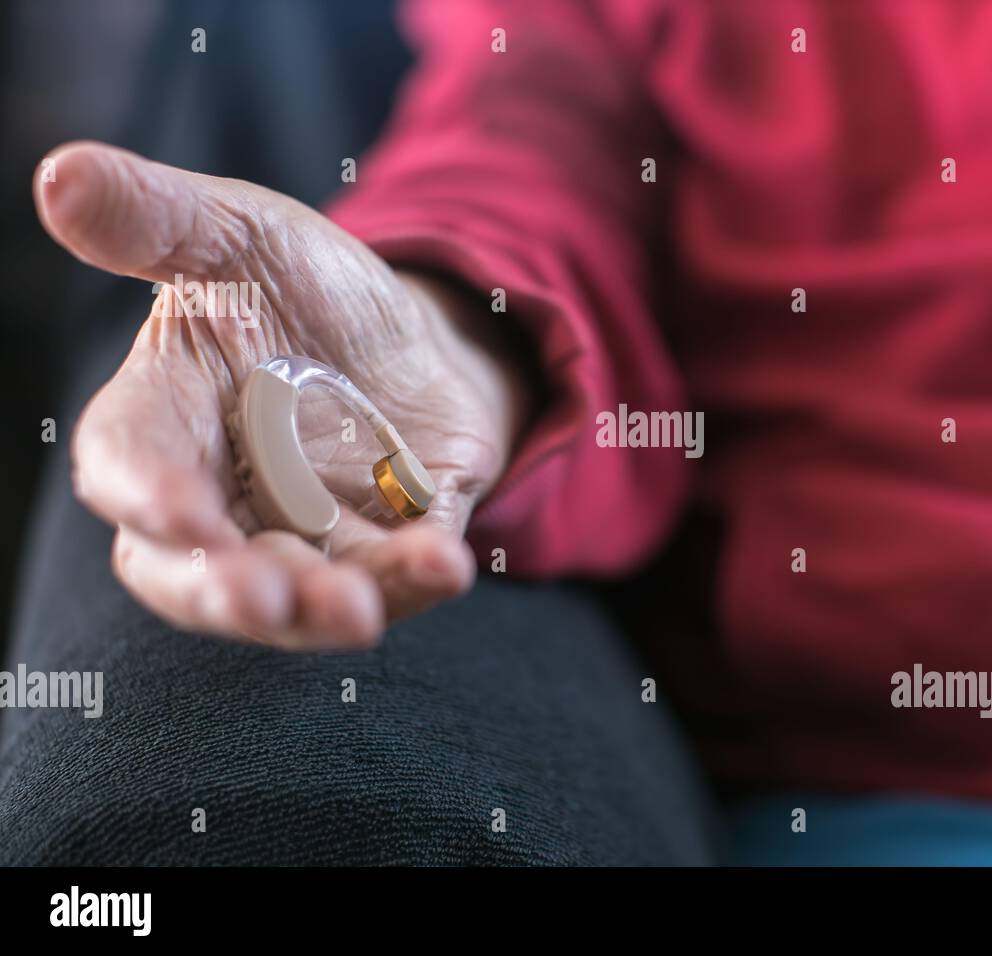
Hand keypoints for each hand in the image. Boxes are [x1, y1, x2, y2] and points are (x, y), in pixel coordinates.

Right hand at [36, 142, 530, 649]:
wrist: (416, 326)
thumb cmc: (305, 288)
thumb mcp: (239, 235)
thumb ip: (156, 219)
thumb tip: (58, 176)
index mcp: (172, 418)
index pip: (133, 464)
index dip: (147, 494)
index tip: (177, 512)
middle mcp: (232, 495)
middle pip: (200, 573)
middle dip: (225, 594)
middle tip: (261, 598)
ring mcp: (316, 529)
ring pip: (301, 595)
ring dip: (322, 609)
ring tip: (354, 612)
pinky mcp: (395, 538)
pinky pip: (400, 572)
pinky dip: (417, 573)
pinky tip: (447, 563)